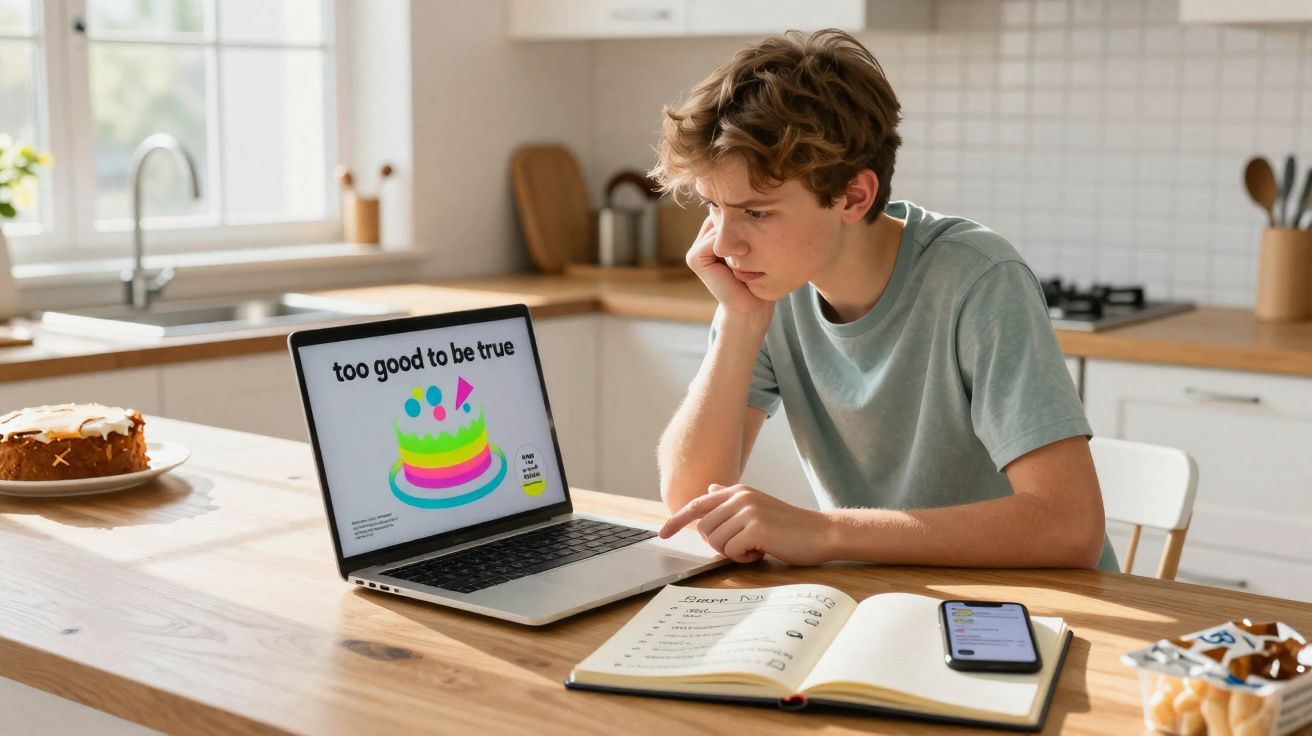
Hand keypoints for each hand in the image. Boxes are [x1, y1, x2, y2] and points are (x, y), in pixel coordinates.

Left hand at [659, 484, 836, 565]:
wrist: (821, 533)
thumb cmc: (789, 526)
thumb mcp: (758, 506)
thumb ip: (731, 500)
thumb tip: (710, 489)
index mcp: (738, 491)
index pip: (698, 504)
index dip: (677, 520)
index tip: (663, 534)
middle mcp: (740, 497)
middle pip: (704, 529)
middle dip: (719, 544)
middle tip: (744, 545)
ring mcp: (748, 511)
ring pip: (716, 541)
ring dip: (732, 552)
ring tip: (755, 547)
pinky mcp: (756, 528)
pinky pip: (731, 551)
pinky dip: (743, 558)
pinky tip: (761, 552)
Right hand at [685, 216, 772, 320]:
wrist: (751, 307)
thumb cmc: (759, 277)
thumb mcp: (756, 245)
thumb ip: (748, 225)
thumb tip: (754, 199)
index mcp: (715, 234)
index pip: (728, 210)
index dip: (744, 213)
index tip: (761, 220)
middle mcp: (702, 239)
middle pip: (722, 215)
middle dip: (740, 220)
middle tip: (757, 236)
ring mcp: (695, 249)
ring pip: (719, 225)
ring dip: (738, 232)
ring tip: (750, 248)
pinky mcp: (694, 258)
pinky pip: (713, 239)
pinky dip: (730, 244)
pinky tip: (744, 253)